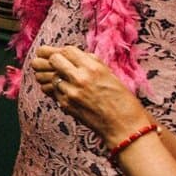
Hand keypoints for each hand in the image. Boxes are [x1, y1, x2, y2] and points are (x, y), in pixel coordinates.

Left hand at [30, 45, 150, 144]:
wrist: (124, 126)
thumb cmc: (121, 100)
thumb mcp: (109, 74)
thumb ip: (90, 63)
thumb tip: (74, 55)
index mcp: (93, 68)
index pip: (67, 50)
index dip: (66, 52)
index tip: (68, 57)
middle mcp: (80, 78)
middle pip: (54, 60)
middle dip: (56, 61)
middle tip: (61, 66)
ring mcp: (70, 93)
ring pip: (52, 76)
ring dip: (58, 77)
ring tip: (69, 82)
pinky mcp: (65, 105)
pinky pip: (54, 91)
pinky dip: (59, 90)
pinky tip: (71, 93)